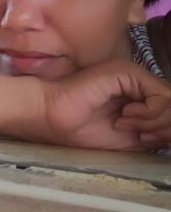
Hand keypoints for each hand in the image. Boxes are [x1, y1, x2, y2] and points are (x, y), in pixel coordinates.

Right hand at [41, 60, 170, 150]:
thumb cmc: (82, 128)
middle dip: (162, 127)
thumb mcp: (130, 136)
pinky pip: (160, 95)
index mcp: (136, 94)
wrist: (52, 116)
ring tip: (126, 123)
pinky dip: (149, 113)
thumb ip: (155, 131)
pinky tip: (125, 116)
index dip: (164, 129)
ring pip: (170, 101)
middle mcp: (137, 81)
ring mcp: (131, 74)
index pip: (169, 108)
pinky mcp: (125, 72)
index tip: (145, 140)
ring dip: (154, 121)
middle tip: (138, 134)